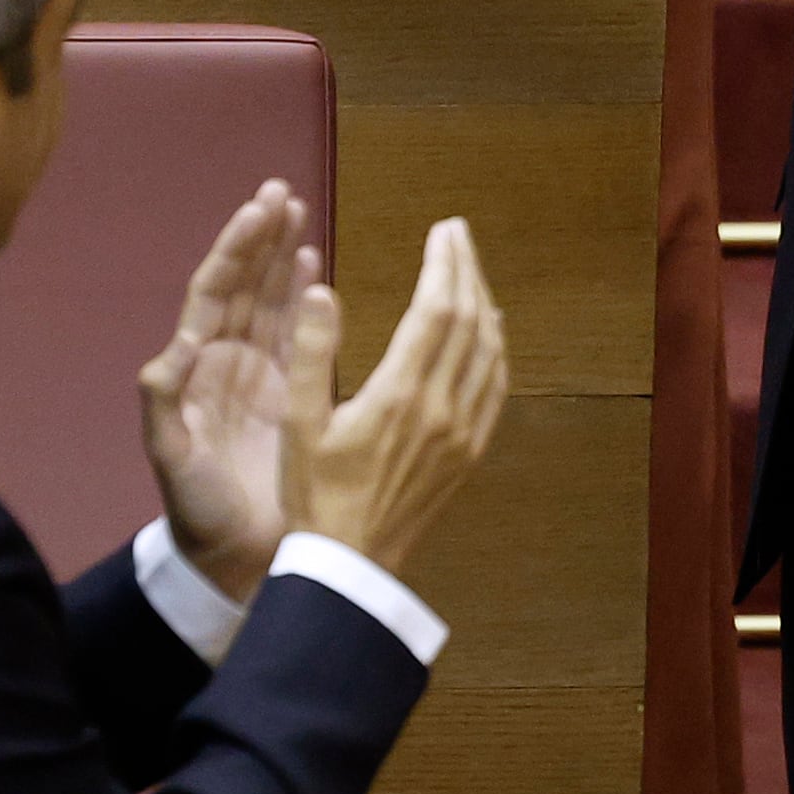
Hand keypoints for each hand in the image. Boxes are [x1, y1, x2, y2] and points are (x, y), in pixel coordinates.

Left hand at [138, 183, 313, 603]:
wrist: (232, 558)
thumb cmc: (196, 510)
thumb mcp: (171, 458)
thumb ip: (163, 405)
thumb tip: (172, 350)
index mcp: (196, 365)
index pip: (215, 290)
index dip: (236, 248)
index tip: (258, 208)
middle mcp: (226, 360)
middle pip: (244, 283)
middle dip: (261, 237)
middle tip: (280, 190)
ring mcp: (259, 375)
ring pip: (272, 300)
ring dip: (283, 256)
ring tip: (297, 211)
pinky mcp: (290, 395)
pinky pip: (297, 334)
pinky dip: (304, 298)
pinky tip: (315, 267)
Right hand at [286, 215, 505, 577]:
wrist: (349, 564)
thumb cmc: (315, 492)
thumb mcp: (297, 422)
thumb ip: (311, 352)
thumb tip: (321, 288)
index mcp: (400, 394)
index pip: (437, 309)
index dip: (444, 263)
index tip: (443, 229)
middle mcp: (442, 409)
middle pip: (470, 321)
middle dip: (467, 269)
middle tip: (457, 233)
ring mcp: (462, 433)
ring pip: (490, 352)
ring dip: (484, 303)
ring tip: (470, 270)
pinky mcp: (469, 453)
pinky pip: (495, 388)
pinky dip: (496, 348)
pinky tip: (489, 332)